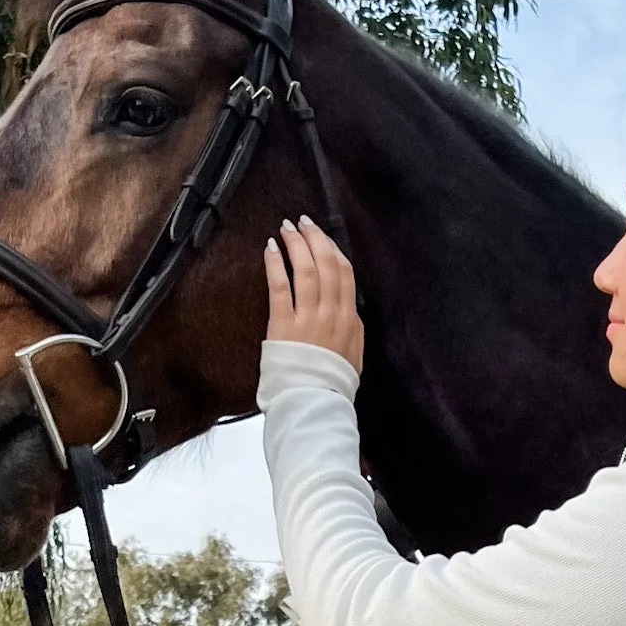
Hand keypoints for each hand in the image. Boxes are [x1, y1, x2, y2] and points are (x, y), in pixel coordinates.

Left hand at [264, 216, 363, 373]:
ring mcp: (309, 317)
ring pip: (306, 270)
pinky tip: (271, 249)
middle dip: (314, 239)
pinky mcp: (284, 325)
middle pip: (326, 264)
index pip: (345, 274)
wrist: (317, 402)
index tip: (323, 238)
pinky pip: (280, 286)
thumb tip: (349, 310)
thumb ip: (352, 329)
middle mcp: (332, 313)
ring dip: (295, 245)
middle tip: (303, 222)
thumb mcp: (354, 355)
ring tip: (286, 229)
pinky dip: (275, 265)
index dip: (332, 250)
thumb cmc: (333, 384)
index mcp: (349, 319)